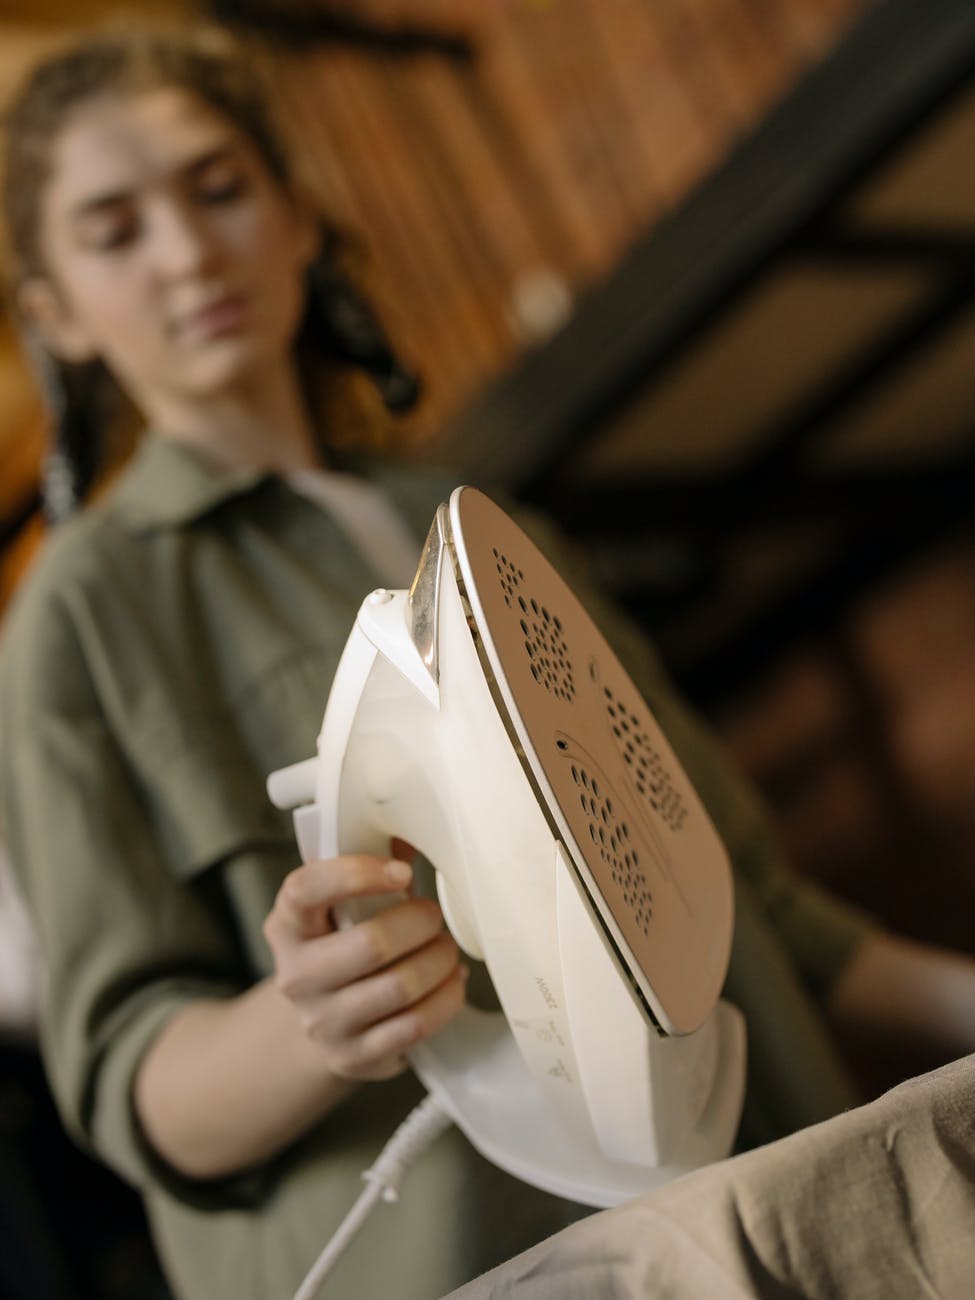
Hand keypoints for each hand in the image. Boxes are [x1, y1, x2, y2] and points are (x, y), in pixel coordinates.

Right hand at [263, 848, 467, 1080]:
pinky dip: (444, 1000)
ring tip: (447, 949)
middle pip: (369, 944)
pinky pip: (413, 1028)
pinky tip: (450, 983)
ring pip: (398, 987)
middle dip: (419, 924)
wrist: (321, 1020)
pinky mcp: (351, 1058)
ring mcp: (321, 1022)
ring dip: (438, 962)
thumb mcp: (341, 904)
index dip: (358, 873)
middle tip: (435, 916)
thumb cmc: (343, 943)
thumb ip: (374, 861)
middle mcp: (295, 975)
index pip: (308, 888)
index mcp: (288, 924)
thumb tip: (424, 817)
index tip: (403, 871)